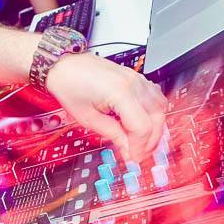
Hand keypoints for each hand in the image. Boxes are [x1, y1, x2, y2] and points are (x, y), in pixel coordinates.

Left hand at [45, 53, 166, 161]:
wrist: (63, 65)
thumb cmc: (69, 84)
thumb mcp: (87, 117)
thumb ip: (111, 134)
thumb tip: (127, 149)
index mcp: (120, 92)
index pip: (141, 127)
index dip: (139, 147)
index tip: (133, 158)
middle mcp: (133, 83)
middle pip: (156, 118)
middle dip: (150, 140)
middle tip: (139, 154)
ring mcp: (136, 78)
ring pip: (160, 107)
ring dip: (156, 127)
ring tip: (143, 142)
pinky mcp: (135, 77)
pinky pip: (155, 96)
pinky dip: (154, 112)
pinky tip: (146, 123)